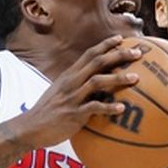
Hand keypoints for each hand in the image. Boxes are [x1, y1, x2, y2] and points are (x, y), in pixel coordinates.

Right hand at [21, 36, 142, 147]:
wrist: (29, 128)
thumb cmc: (48, 112)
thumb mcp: (60, 92)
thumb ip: (76, 86)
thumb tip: (95, 85)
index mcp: (69, 75)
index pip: (89, 54)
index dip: (106, 45)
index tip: (122, 39)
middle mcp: (71, 82)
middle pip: (98, 62)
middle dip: (119, 55)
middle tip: (138, 53)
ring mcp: (72, 97)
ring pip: (97, 82)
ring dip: (118, 78)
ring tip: (136, 78)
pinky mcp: (73, 114)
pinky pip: (93, 108)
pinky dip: (108, 107)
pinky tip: (122, 108)